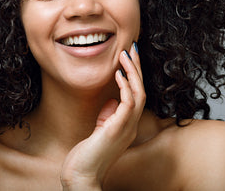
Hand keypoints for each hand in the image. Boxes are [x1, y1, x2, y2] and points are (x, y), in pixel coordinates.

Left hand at [60, 43, 144, 189]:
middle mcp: (131, 125)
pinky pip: (128, 103)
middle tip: (132, 48)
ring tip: (125, 54)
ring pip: (138, 93)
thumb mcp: (100, 130)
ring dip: (132, 72)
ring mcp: (126, 127)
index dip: (134, 75)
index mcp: (127, 124)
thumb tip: (111, 100)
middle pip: (141, 89)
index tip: (129, 57)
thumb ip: (108, 115)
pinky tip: (118, 74)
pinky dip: (125, 86)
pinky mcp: (117, 129)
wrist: (82, 176)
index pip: (137, 94)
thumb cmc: (87, 155)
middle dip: (137, 67)